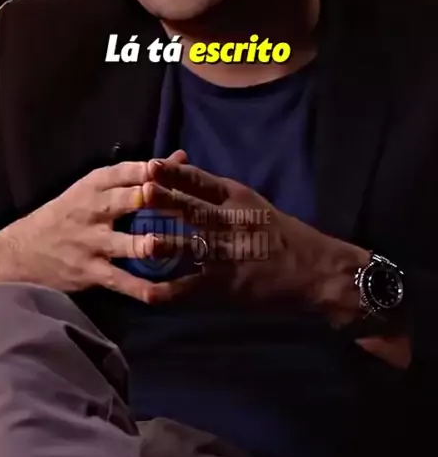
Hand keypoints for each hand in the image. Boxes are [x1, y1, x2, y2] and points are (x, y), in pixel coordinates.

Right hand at [0, 150, 186, 297]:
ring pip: (124, 243)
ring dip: (149, 245)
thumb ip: (140, 174)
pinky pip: (119, 281)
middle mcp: (93, 210)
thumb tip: (182, 156)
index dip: (151, 169)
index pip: (124, 171)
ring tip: (174, 246)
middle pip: (124, 201)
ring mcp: (91, 242)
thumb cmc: (70, 214)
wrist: (24, 252)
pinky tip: (164, 293)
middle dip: (150, 199)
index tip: (177, 167)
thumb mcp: (97, 188)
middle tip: (179, 200)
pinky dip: (141, 288)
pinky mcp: (91, 271)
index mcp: (95, 185)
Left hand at [141, 160, 368, 311]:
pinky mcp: (226, 284)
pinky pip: (192, 288)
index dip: (176, 173)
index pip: (202, 182)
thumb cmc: (282, 234)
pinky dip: (168, 291)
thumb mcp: (253, 204)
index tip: (151, 164)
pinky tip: (147, 292)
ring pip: (191, 248)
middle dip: (166, 201)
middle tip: (140, 191)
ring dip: (165, 244)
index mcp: (238, 198)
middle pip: (194, 209)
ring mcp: (228, 254)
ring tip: (141, 241)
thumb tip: (183, 175)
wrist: (314, 270)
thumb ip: (220, 194)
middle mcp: (231, 222)